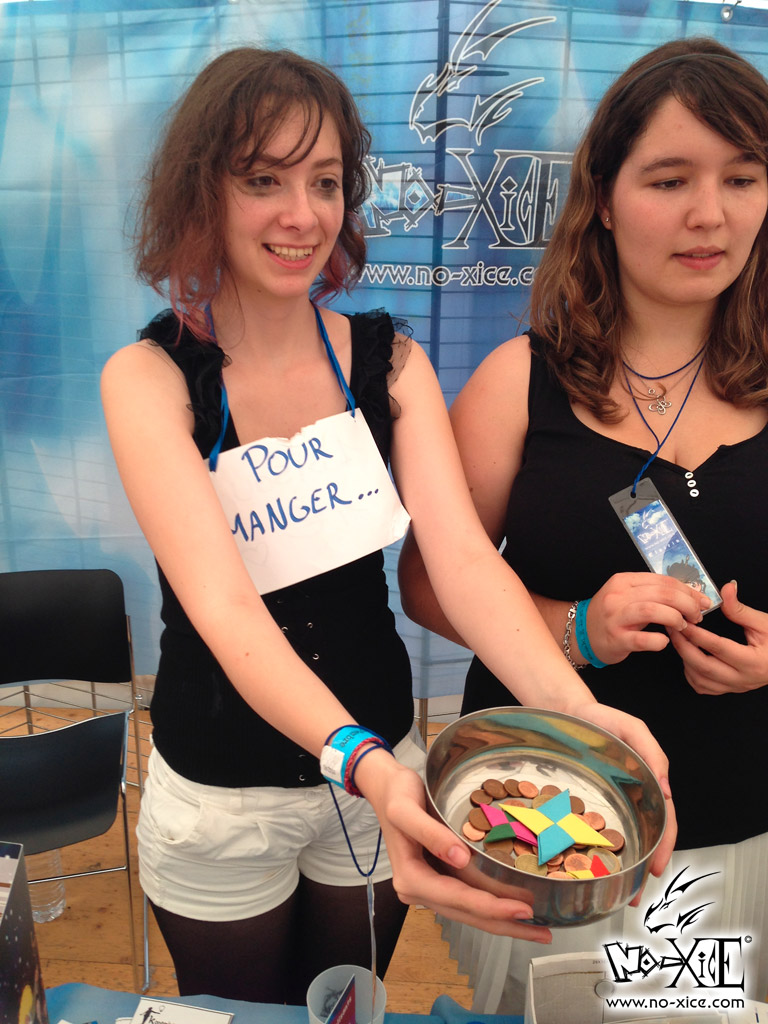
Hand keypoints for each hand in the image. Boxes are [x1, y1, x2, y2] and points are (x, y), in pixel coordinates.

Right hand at [355, 749, 552, 939]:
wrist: (386, 788)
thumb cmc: (397, 795)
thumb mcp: (406, 810)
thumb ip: (431, 833)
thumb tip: (459, 859)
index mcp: (410, 878)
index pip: (457, 899)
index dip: (491, 907)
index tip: (522, 909)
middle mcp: (418, 890)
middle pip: (467, 914)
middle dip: (504, 923)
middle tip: (542, 930)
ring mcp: (428, 887)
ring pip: (469, 912)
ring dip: (501, 920)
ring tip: (536, 927)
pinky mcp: (437, 879)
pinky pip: (467, 899)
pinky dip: (490, 905)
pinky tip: (511, 908)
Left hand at [568, 701, 676, 883]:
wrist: (565, 711)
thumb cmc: (601, 719)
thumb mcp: (632, 728)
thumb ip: (652, 753)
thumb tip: (666, 790)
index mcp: (646, 785)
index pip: (663, 822)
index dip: (664, 847)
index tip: (657, 869)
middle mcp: (628, 799)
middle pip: (642, 838)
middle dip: (642, 868)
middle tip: (635, 894)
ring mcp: (605, 803)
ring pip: (617, 839)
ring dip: (619, 866)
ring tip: (614, 890)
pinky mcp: (582, 803)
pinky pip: (588, 829)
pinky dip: (591, 849)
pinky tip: (585, 866)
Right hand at [584, 573, 708, 664]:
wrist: (582, 634)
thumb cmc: (612, 615)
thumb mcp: (628, 595)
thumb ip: (653, 592)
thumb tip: (691, 595)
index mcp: (623, 581)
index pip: (662, 580)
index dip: (687, 590)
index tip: (702, 602)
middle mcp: (617, 596)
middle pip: (661, 593)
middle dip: (687, 604)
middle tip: (697, 616)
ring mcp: (615, 618)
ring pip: (652, 610)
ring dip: (675, 618)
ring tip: (683, 626)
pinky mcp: (615, 639)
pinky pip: (642, 639)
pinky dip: (659, 640)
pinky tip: (664, 641)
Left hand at [668, 581, 767, 694]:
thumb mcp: (763, 622)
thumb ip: (739, 609)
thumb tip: (726, 589)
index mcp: (753, 662)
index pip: (718, 648)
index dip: (697, 634)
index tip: (683, 621)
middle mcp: (743, 678)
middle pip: (703, 667)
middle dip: (683, 647)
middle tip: (673, 629)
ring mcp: (736, 687)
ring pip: (701, 681)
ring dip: (686, 661)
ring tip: (680, 640)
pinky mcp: (731, 689)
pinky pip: (704, 688)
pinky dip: (692, 674)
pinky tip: (689, 658)